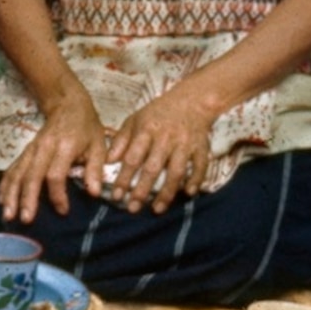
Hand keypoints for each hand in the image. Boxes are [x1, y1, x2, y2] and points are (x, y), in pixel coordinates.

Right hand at [0, 89, 105, 224]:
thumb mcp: (98, 144)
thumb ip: (95, 169)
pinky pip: (12, 169)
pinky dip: (5, 185)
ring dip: (11, 195)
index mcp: (63, 146)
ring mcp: (31, 150)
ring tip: (8, 215)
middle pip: (31, 175)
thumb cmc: (85, 127)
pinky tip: (1, 201)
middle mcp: (43, 148)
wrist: (67, 103)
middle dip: (26, 198)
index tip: (63, 210)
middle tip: (25, 219)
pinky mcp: (25, 152)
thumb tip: (94, 193)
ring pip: (17, 173)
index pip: (55, 174)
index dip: (57, 194)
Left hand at [100, 86, 219, 215]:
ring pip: (176, 172)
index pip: (132, 158)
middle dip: (142, 190)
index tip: (116, 196)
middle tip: (132, 208)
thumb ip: (121, 140)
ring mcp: (184, 143)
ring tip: (156, 209)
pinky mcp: (201, 147)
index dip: (124, 178)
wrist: (192, 100)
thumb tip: (108, 162)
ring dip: (167, 193)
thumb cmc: (158, 113)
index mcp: (147, 130)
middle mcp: (166, 138)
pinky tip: (188, 193)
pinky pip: (199, 166)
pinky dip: (195, 180)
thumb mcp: (135, 120)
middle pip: (152, 168)